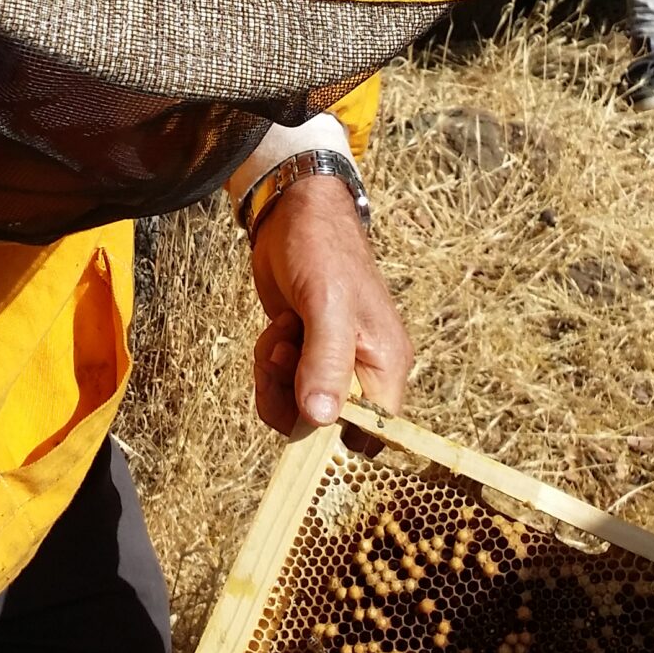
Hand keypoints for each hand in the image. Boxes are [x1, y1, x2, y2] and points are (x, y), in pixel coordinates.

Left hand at [250, 173, 412, 437]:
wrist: (293, 215)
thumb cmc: (322, 251)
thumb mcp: (326, 306)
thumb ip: (325, 363)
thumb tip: (321, 419)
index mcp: (385, 366)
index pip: (372, 432)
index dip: (337, 437)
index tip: (303, 415)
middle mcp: (363, 372)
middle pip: (326, 426)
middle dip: (292, 400)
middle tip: (279, 361)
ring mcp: (331, 364)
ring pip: (296, 408)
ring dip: (275, 379)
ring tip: (278, 336)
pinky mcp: (304, 355)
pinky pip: (282, 386)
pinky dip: (269, 364)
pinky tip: (277, 328)